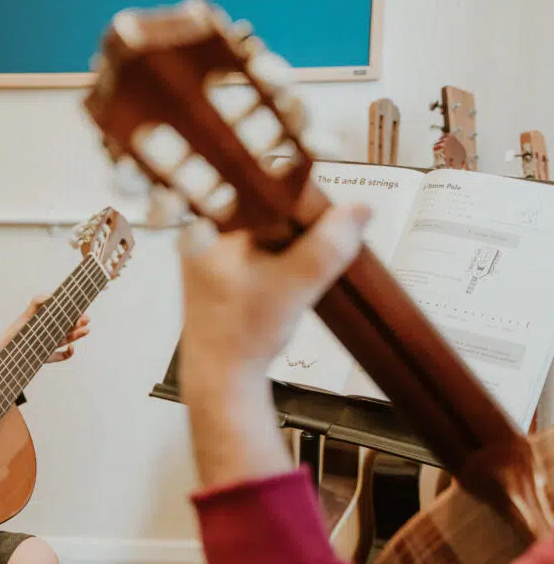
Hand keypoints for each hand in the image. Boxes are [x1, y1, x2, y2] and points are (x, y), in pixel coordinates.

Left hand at [0, 294, 90, 362]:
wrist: (5, 344)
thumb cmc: (19, 327)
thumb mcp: (30, 310)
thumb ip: (40, 300)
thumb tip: (52, 297)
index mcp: (51, 321)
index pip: (68, 317)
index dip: (77, 315)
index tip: (83, 311)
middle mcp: (53, 333)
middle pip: (71, 328)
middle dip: (80, 324)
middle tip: (86, 320)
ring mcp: (52, 345)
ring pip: (69, 340)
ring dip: (78, 335)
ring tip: (86, 330)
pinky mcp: (48, 356)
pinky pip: (62, 356)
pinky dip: (69, 353)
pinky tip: (71, 347)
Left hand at [177, 204, 368, 486]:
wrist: (222, 379)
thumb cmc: (242, 335)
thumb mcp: (295, 286)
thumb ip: (328, 246)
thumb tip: (360, 210)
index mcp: (208, 227)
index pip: (258, 184)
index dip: (297, 189)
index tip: (327, 205)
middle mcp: (204, 233)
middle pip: (263, 203)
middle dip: (299, 217)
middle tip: (331, 228)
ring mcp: (210, 251)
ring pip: (265, 226)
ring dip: (294, 236)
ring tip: (317, 252)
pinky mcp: (222, 269)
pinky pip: (260, 246)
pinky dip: (283, 253)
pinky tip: (299, 270)